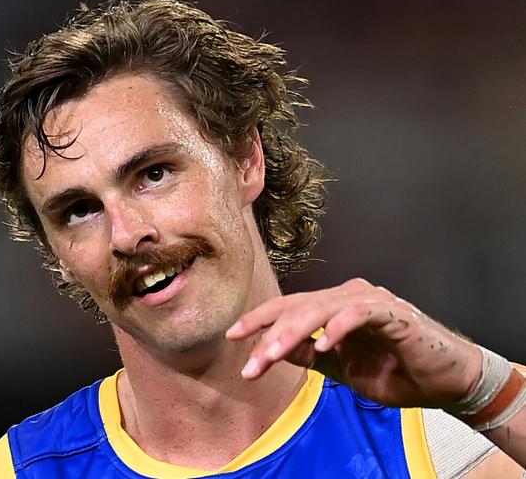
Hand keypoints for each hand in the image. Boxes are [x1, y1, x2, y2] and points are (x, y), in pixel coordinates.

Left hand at [226, 278, 482, 407]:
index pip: (290, 308)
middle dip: (270, 334)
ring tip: (271, 354)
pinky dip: (339, 327)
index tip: (233, 335)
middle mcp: (347, 297)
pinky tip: (324, 344)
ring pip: (321, 307)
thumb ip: (310, 356)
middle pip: (299, 307)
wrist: (445, 382)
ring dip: (294, 332)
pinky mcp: (392, 312)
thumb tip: (273, 351)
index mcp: (334, 307)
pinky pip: (358, 314)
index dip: (261, 319)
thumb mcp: (340, 369)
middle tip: (251, 362)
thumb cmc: (395, 371)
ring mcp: (370, 301)